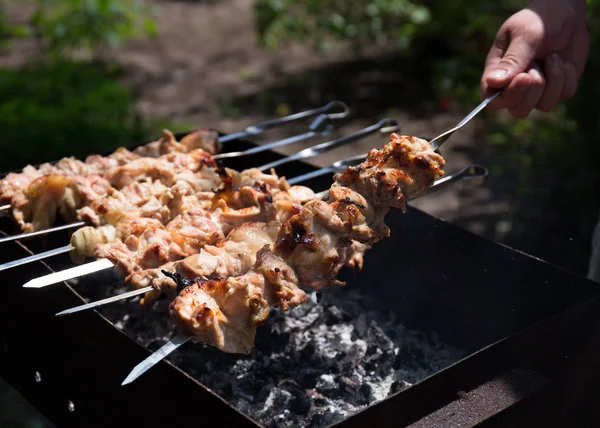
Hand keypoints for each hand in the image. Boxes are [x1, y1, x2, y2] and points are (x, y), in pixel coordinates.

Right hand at [480, 0, 588, 117]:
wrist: (564, 14)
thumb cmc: (537, 21)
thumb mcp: (524, 35)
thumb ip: (512, 59)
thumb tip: (494, 82)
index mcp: (497, 74)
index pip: (492, 100)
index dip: (508, 96)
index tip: (524, 77)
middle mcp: (514, 86)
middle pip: (519, 110)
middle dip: (533, 90)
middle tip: (539, 65)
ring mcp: (537, 90)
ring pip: (544, 105)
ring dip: (553, 79)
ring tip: (552, 57)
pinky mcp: (558, 89)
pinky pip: (564, 94)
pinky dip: (567, 76)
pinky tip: (562, 60)